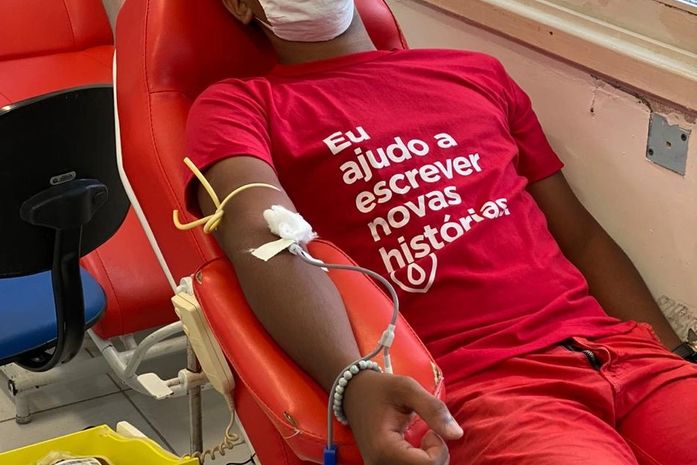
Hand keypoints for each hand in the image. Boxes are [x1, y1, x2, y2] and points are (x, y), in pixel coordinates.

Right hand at [342, 370, 462, 464]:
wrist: (353, 394)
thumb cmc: (381, 389)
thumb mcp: (407, 388)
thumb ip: (433, 409)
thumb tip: (457, 434)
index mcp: (384, 449)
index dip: (439, 449)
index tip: (431, 431)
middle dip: (436, 458)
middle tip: (428, 436)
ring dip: (429, 462)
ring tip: (421, 443)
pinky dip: (421, 464)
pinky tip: (416, 452)